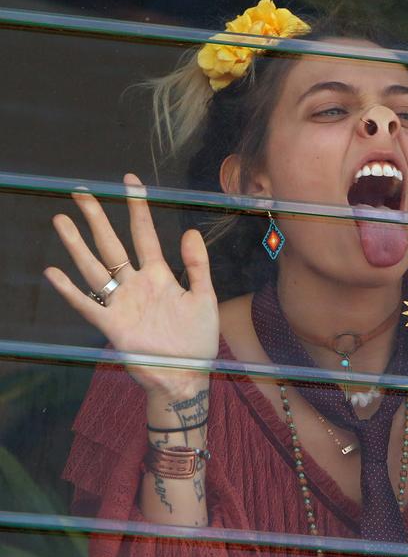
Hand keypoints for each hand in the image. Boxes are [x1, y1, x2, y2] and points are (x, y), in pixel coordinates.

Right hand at [44, 174, 219, 397]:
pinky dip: (70, 291)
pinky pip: (88, 305)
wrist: (187, 376)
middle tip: (81, 193)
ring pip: (95, 268)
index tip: (130, 181)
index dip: (138, 207)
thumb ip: (198, 266)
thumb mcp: (205, 298)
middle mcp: (137, 285)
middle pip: (112, 244)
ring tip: (62, 221)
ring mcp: (123, 304)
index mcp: (161, 276)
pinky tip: (54, 272)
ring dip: (78, 246)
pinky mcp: (113, 326)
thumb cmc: (197, 340)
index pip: (145, 234)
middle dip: (97, 219)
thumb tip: (189, 230)